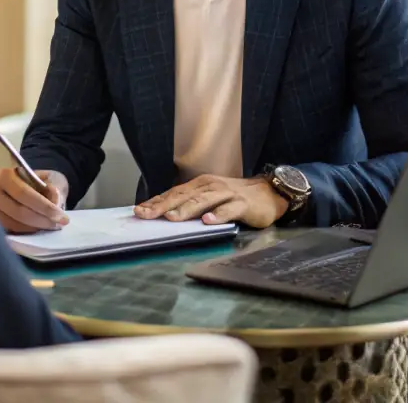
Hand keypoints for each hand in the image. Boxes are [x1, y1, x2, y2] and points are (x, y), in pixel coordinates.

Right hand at [0, 167, 69, 233]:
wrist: (31, 189)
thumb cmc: (40, 183)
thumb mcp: (51, 179)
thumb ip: (54, 189)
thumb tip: (54, 204)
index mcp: (6, 176)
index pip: (24, 193)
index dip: (44, 207)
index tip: (62, 217)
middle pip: (18, 212)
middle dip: (41, 220)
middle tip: (58, 225)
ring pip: (14, 225)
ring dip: (35, 228)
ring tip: (50, 227)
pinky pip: (10, 233)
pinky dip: (26, 233)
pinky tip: (38, 230)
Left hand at [134, 174, 287, 228]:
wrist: (268, 193)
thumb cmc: (235, 197)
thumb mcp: (210, 197)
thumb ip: (191, 204)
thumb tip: (165, 214)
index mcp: (200, 185)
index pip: (174, 193)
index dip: (156, 202)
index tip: (139, 211)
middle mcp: (210, 186)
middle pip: (184, 196)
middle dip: (163, 206)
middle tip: (146, 215)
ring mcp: (226, 194)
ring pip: (203, 201)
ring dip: (186, 210)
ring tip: (172, 218)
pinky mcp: (242, 204)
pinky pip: (229, 210)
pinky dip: (218, 215)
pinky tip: (208, 221)